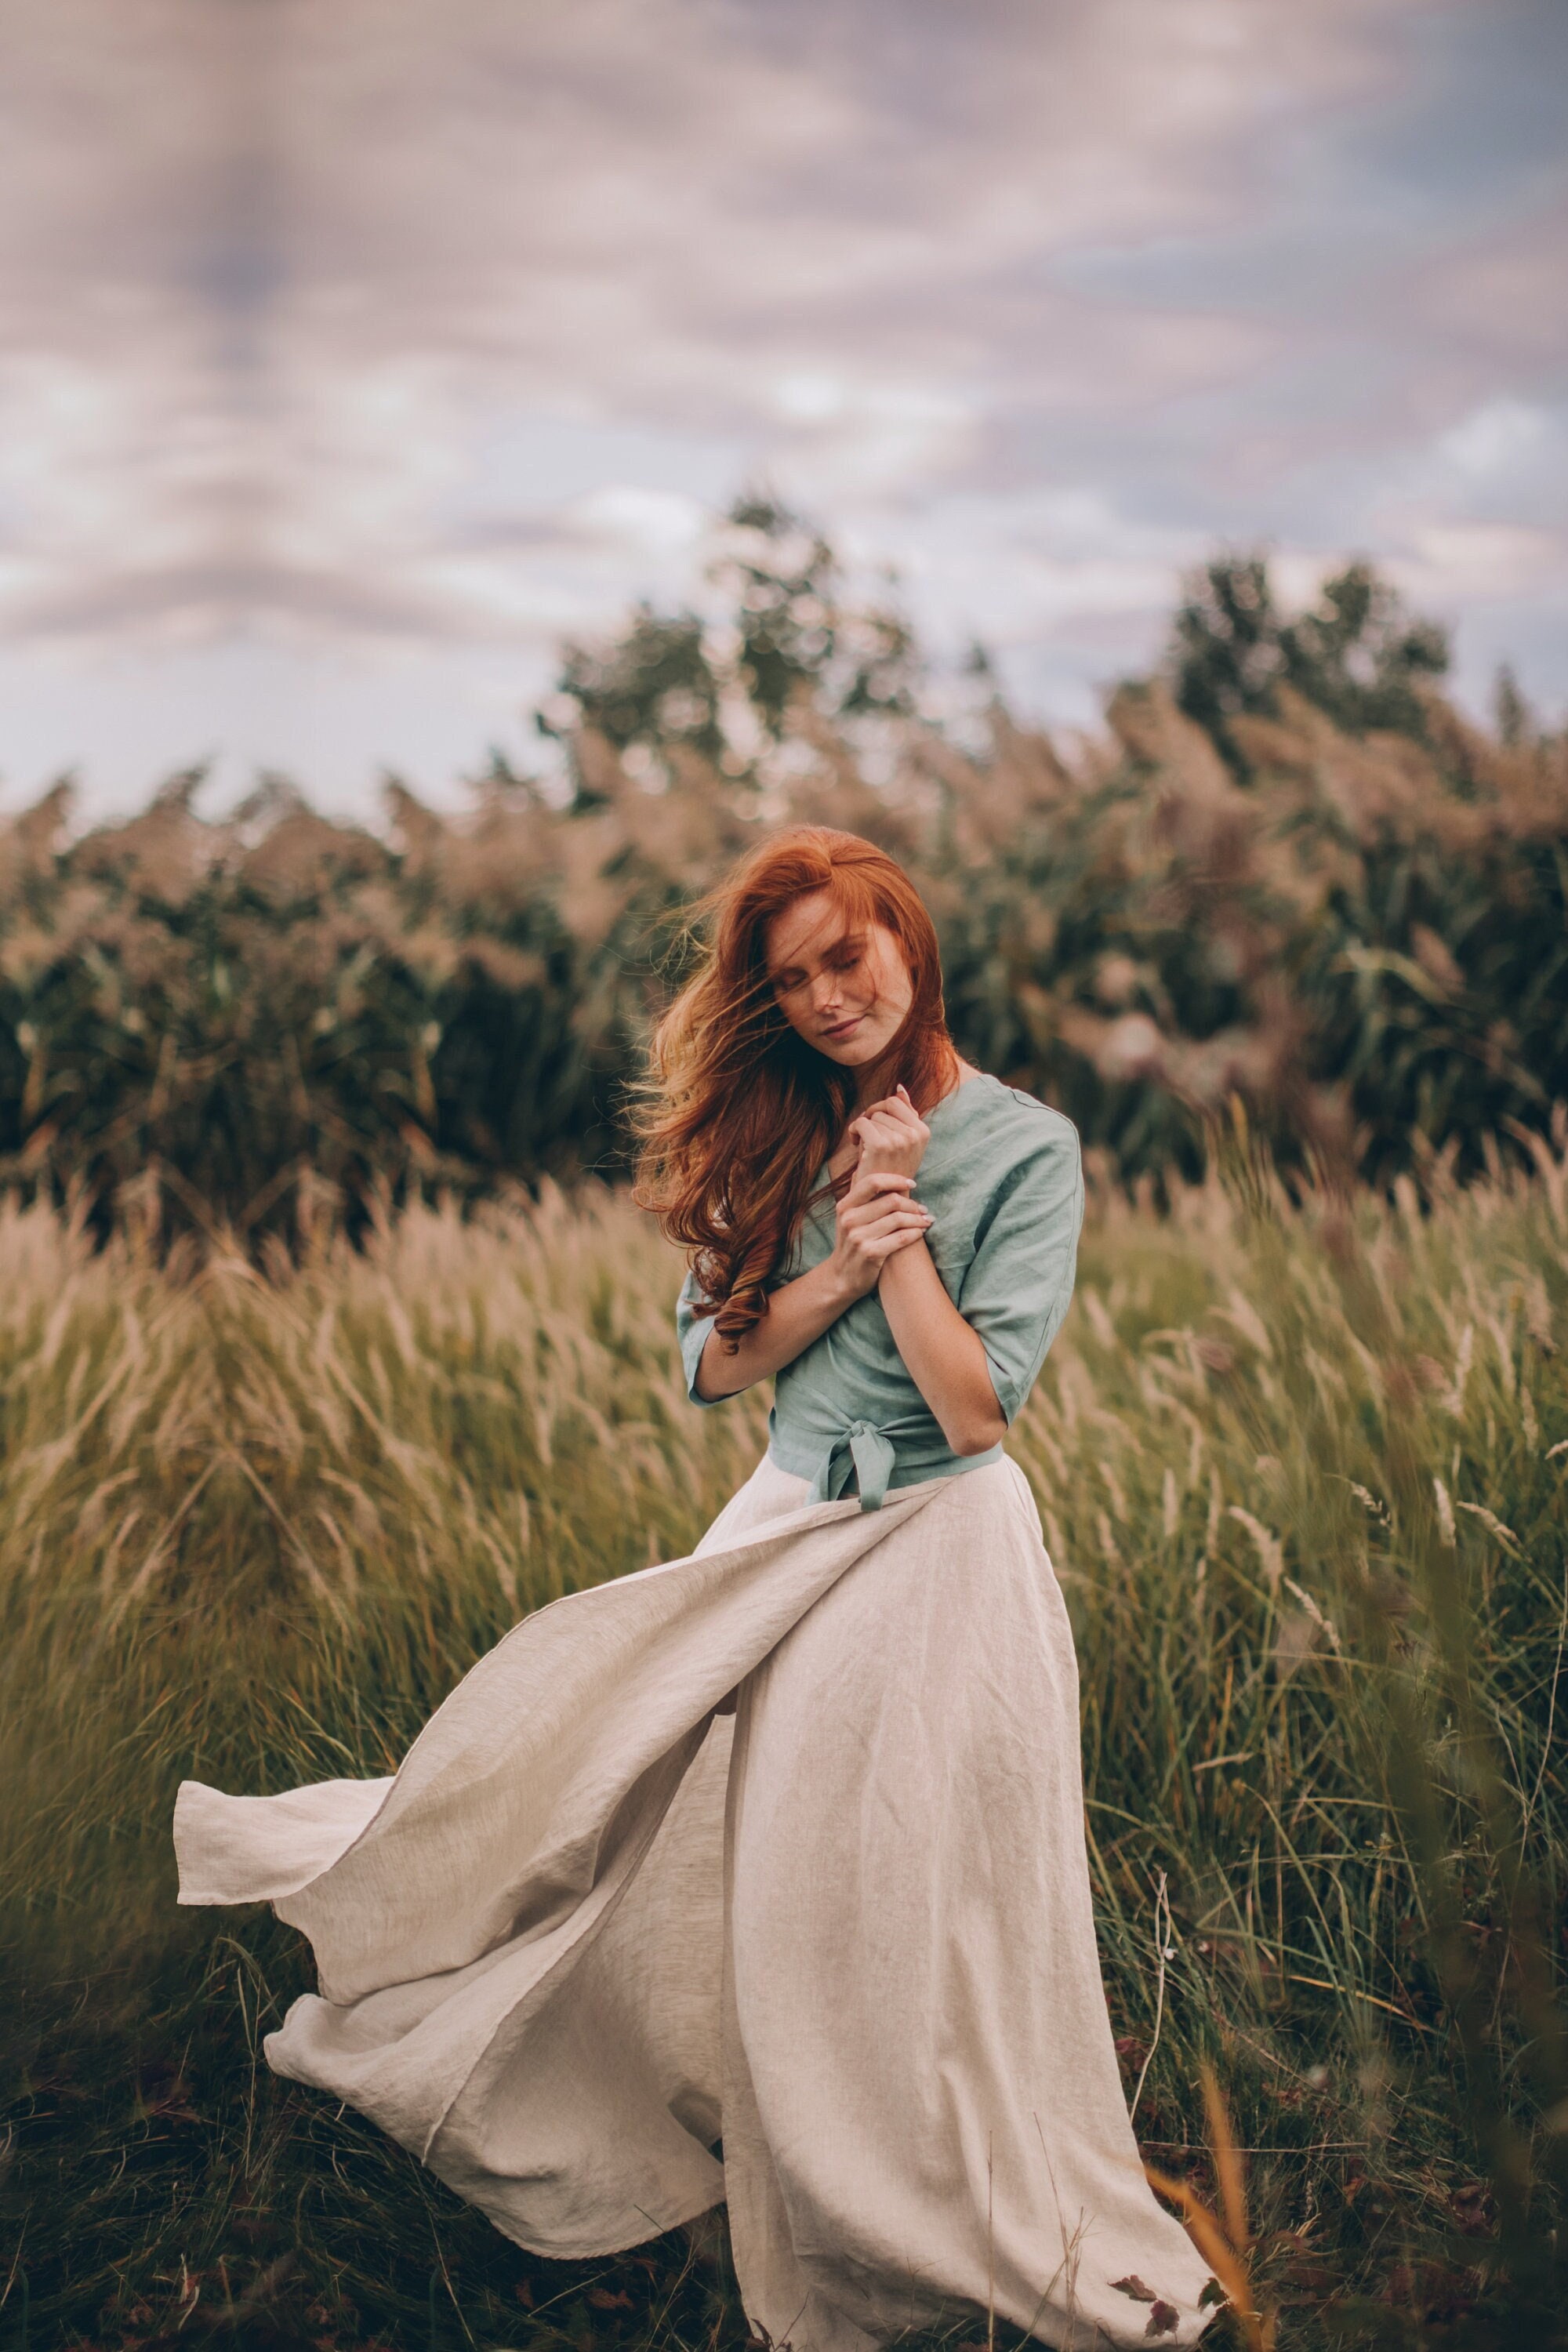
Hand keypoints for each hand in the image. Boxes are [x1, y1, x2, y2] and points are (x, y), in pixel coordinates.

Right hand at [829, 1163, 932, 1300]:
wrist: (842, 1278)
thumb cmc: (852, 1244)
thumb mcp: (849, 1218)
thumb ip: (862, 1197)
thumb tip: (875, 1165)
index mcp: (845, 1206)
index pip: (873, 1182)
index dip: (895, 1179)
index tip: (912, 1184)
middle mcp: (849, 1220)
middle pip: (891, 1201)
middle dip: (912, 1204)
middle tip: (923, 1209)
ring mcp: (859, 1237)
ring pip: (899, 1219)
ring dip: (918, 1219)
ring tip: (926, 1221)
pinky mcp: (871, 1253)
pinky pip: (901, 1238)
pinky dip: (916, 1234)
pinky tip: (921, 1233)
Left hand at [847, 1084, 930, 1183]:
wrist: (882, 1196)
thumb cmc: (890, 1168)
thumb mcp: (904, 1140)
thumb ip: (905, 1113)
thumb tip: (900, 1087)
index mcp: (923, 1131)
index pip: (896, 1102)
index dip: (881, 1110)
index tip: (876, 1125)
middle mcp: (915, 1135)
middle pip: (883, 1107)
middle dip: (872, 1117)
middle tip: (868, 1135)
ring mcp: (900, 1140)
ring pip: (872, 1116)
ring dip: (863, 1127)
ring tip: (865, 1145)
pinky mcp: (881, 1145)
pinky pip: (862, 1123)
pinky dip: (853, 1130)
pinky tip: (854, 1143)